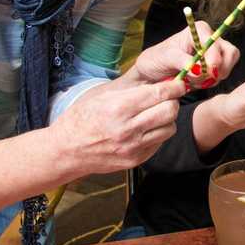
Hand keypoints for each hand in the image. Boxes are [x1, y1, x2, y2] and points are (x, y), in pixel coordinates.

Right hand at [50, 78, 186, 173]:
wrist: (66, 151)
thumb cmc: (82, 119)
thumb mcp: (102, 97)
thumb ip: (133, 91)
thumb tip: (162, 83)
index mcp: (118, 108)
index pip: (159, 94)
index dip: (174, 87)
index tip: (178, 84)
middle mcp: (128, 129)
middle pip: (170, 110)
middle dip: (172, 101)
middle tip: (167, 98)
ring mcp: (133, 147)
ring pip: (169, 128)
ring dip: (167, 119)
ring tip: (155, 114)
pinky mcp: (136, 160)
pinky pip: (159, 143)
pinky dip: (158, 133)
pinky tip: (146, 129)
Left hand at [129, 19, 239, 89]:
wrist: (150, 74)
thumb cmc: (155, 60)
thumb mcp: (165, 57)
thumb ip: (183, 61)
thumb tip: (199, 69)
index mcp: (199, 30)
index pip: (216, 43)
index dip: (215, 58)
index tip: (208, 71)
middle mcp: (210, 39)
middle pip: (230, 53)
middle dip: (217, 69)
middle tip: (200, 78)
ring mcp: (215, 54)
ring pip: (227, 67)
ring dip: (212, 78)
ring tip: (191, 79)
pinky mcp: (215, 68)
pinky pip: (221, 77)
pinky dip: (210, 83)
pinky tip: (195, 82)